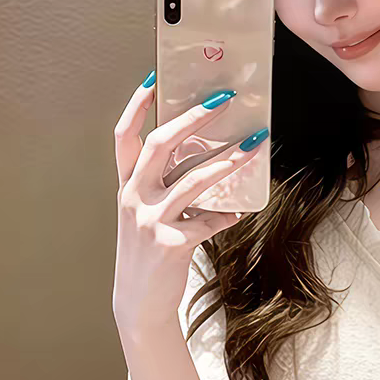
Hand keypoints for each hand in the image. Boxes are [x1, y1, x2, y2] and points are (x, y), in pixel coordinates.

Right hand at [112, 75, 267, 332]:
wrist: (139, 301)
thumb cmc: (149, 251)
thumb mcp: (147, 214)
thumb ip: (167, 187)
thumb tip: (206, 157)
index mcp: (127, 185)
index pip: (124, 137)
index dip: (137, 106)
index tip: (155, 78)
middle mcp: (133, 197)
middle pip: (161, 145)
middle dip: (193, 118)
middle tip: (223, 100)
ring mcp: (149, 220)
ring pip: (193, 179)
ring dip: (228, 160)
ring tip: (254, 145)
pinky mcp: (170, 243)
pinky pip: (208, 222)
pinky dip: (226, 217)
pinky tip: (238, 215)